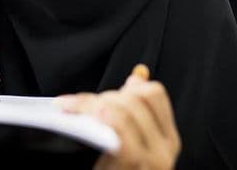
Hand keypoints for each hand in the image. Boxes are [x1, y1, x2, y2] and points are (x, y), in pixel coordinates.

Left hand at [55, 65, 180, 169]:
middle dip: (102, 96)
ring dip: (90, 104)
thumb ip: (134, 113)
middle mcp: (165, 151)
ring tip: (70, 111)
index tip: (101, 99)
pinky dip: (90, 116)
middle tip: (75, 107)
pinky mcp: (132, 166)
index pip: (154, 94)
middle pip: (135, 99)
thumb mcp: (128, 145)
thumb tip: (138, 75)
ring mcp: (151, 162)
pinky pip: (115, 130)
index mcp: (167, 141)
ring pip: (122, 110)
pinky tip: (71, 116)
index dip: (126, 88)